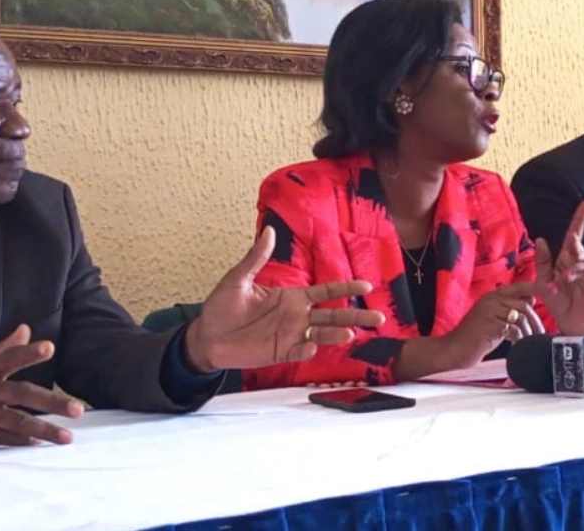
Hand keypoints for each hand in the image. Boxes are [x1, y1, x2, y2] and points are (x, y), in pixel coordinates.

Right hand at [0, 325, 84, 448]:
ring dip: (43, 430)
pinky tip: (41, 443)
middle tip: (77, 409)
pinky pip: (2, 438)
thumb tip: (27, 328)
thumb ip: (4, 348)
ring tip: (67, 437)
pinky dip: (21, 441)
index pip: (8, 357)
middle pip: (20, 393)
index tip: (50, 347)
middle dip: (51, 402)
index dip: (27, 353)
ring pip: (15, 421)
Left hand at [184, 227, 385, 371]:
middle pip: (332, 314)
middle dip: (355, 316)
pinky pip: (299, 352)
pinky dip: (307, 350)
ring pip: (321, 334)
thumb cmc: (221, 307)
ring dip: (336, 334)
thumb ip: (256, 258)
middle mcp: (296, 316)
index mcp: (291, 297)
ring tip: (349, 334)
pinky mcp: (279, 353)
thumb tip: (269, 231)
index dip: (346, 287)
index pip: (325, 291)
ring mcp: (289, 335)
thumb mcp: (238, 279)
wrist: (205, 336)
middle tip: (377, 318)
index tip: (367, 286)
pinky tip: (311, 346)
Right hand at [442, 282, 544, 368]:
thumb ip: (509, 308)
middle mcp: (491, 300)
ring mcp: (489, 312)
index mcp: (492, 296)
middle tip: (539, 333)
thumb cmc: (474, 336)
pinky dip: (518, 338)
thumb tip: (531, 299)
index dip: (535, 287)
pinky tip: (516, 344)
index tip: (551, 290)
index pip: (518, 287)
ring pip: (520, 317)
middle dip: (534, 320)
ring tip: (527, 341)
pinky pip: (513, 329)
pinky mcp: (489, 325)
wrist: (454, 349)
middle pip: (523, 304)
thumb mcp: (493, 318)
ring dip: (527, 331)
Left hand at [535, 201, 583, 334]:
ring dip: (575, 268)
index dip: (579, 219)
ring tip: (565, 278)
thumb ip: (542, 262)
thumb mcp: (543, 282)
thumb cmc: (557, 300)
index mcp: (565, 258)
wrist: (569, 321)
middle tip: (572, 240)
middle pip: (578, 245)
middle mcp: (578, 261)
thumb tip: (541, 239)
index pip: (572, 235)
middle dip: (575, 243)